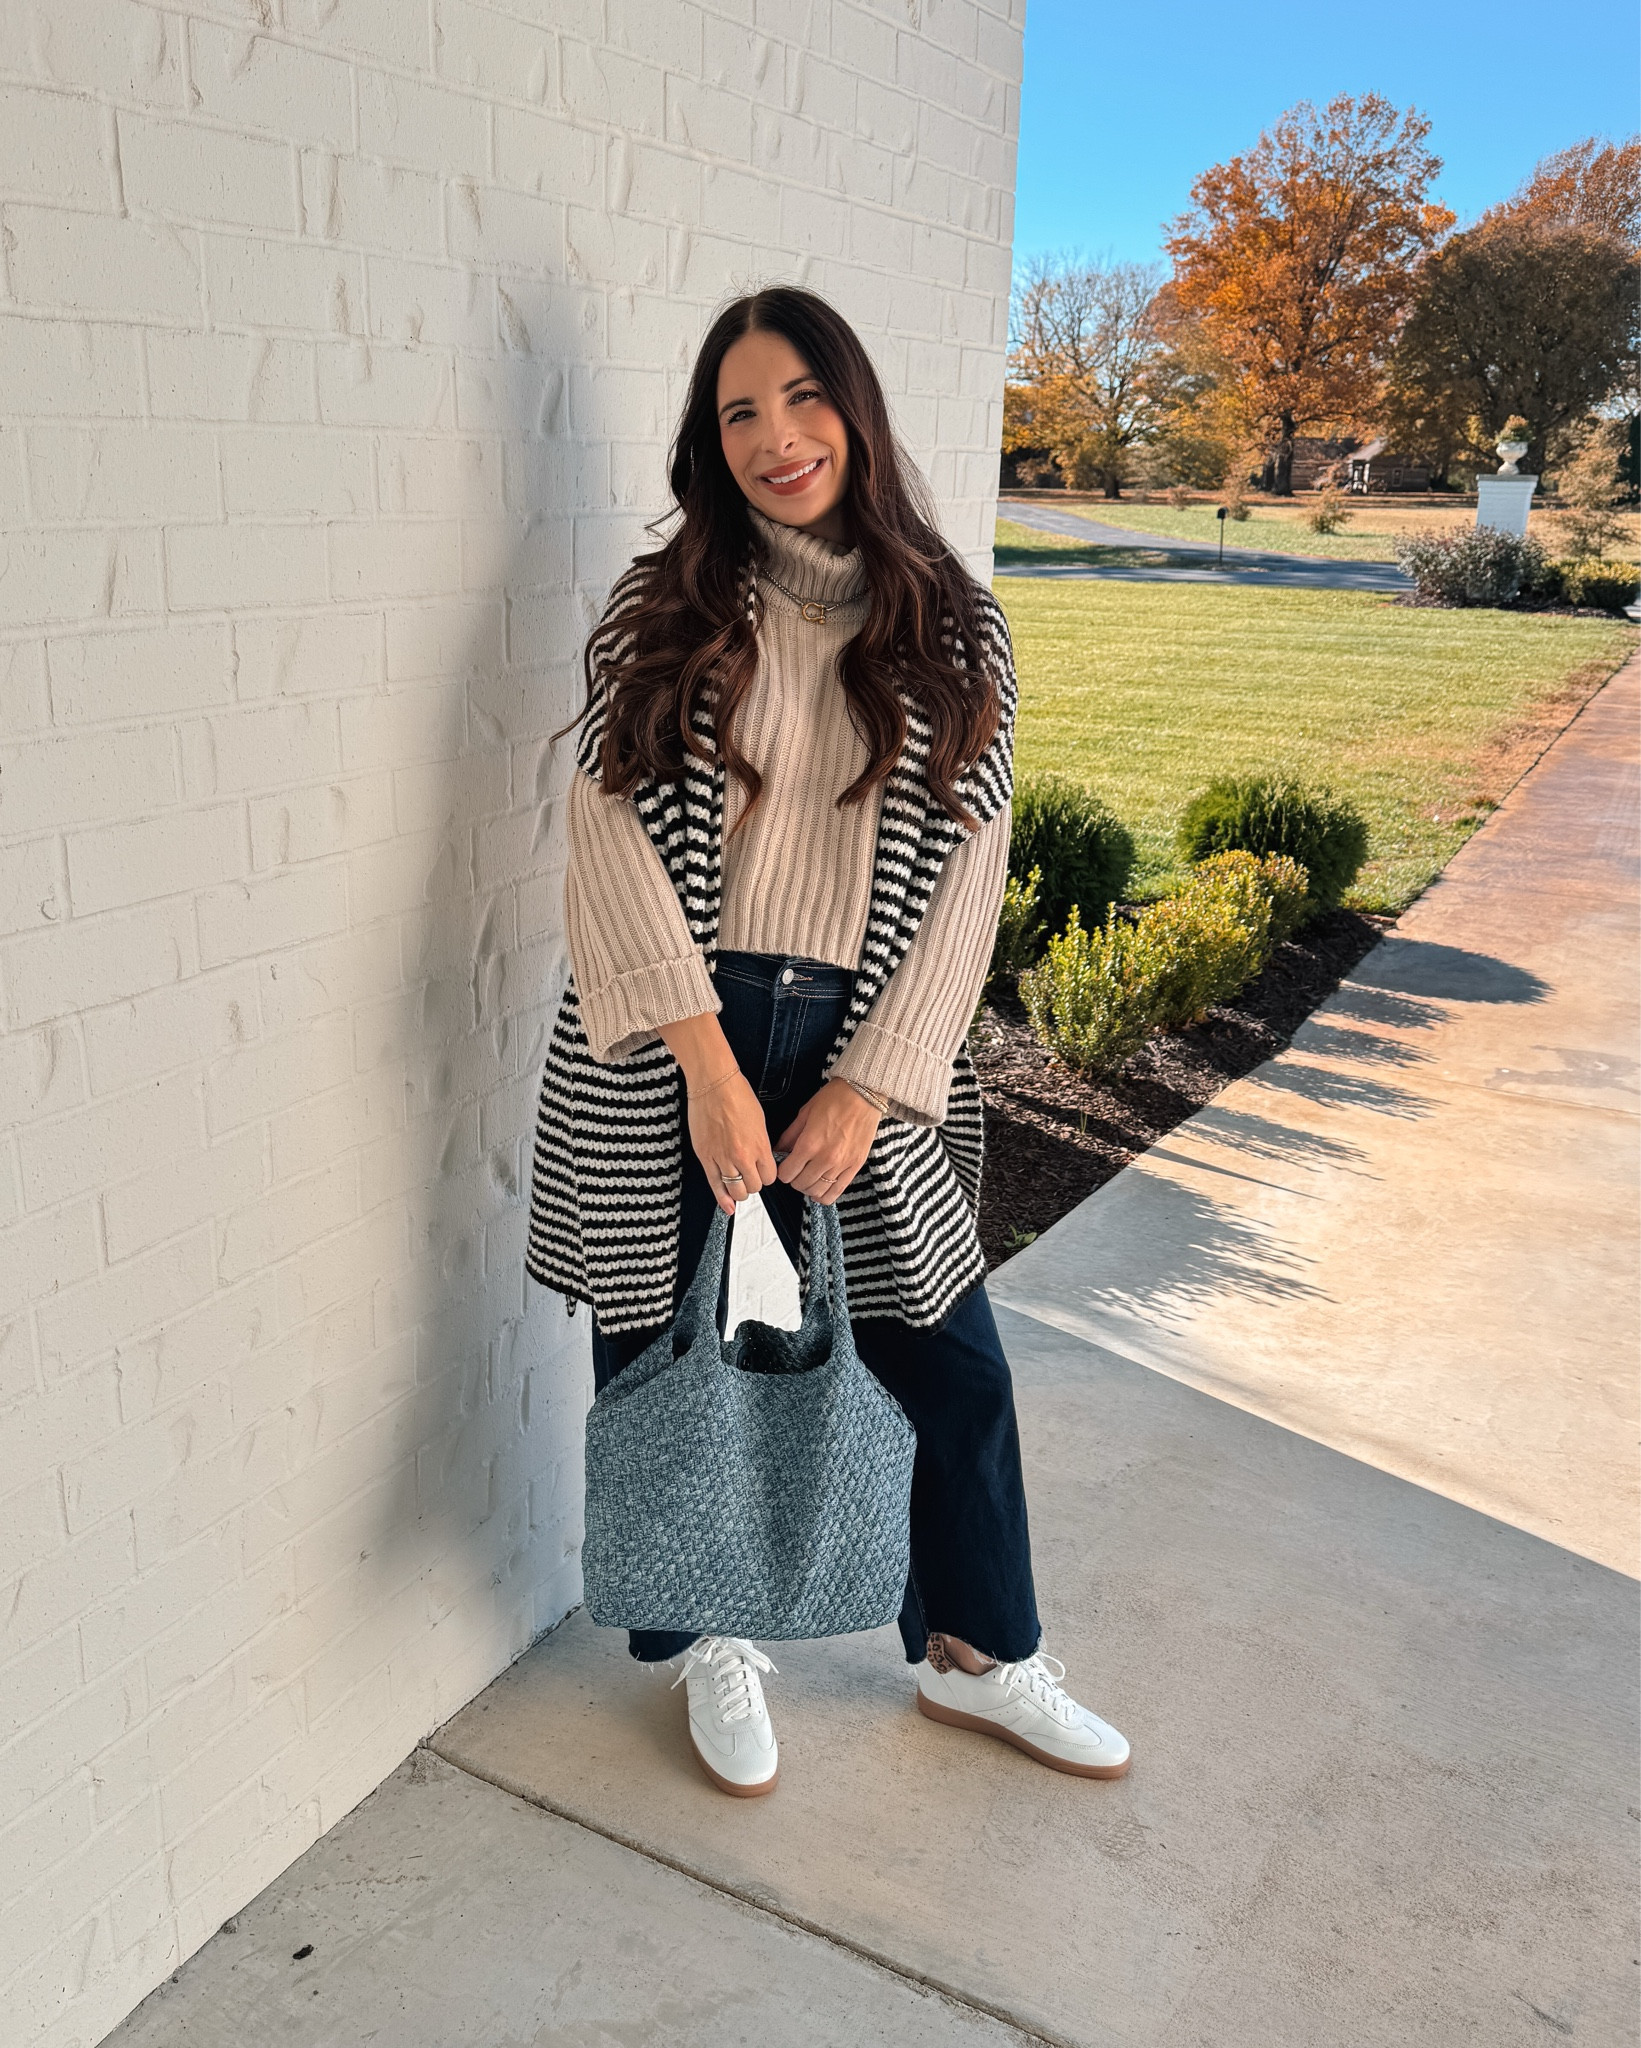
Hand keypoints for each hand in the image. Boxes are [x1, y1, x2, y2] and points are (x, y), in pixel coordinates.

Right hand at [657, 1011, 775, 1215]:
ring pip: (736, 1190)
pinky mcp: (705, 1157)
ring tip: (738, 1184)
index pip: (770, 1177)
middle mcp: (743, 1157)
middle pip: (754, 1187)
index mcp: (760, 1146)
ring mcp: (723, 1159)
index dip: (767, 1176)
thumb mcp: (760, 1121)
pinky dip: (722, 1199)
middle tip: (749, 1176)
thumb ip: (761, 1145)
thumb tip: (760, 1161)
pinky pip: (716, 1185)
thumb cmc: (738, 1096)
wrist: (714, 1084)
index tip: (762, 1171)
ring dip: (739, 1191)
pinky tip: (727, 1207)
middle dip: (754, 1183)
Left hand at [775, 1079, 881, 1204]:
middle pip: (800, 1185)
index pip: (786, 1174)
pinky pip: (837, 1192)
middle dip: (794, 1179)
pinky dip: (825, 1194)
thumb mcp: (805, 1113)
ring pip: (817, 1191)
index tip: (785, 1165)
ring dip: (809, 1187)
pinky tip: (821, 1187)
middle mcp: (824, 1158)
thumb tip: (777, 1150)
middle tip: (797, 1169)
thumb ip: (789, 1136)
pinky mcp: (855, 1166)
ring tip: (809, 1177)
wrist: (864, 1093)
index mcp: (809, 1144)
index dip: (782, 1171)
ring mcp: (841, 1164)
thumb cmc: (834, 1098)